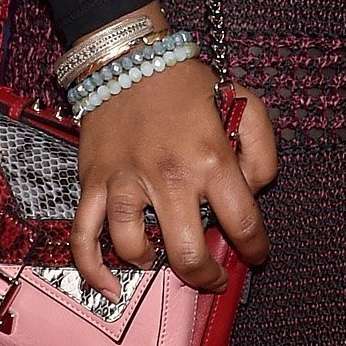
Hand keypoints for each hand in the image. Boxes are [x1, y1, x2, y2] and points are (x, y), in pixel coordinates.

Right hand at [71, 34, 276, 302]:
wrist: (129, 58)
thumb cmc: (189, 84)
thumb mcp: (244, 103)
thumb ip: (261, 150)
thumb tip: (255, 193)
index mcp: (211, 158)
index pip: (242, 222)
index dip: (254, 248)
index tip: (255, 256)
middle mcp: (169, 176)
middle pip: (187, 252)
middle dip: (206, 275)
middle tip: (213, 277)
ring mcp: (126, 182)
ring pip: (134, 248)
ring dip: (153, 264)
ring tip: (163, 259)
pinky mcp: (93, 182)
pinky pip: (84, 236)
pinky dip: (93, 268)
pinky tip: (109, 287)